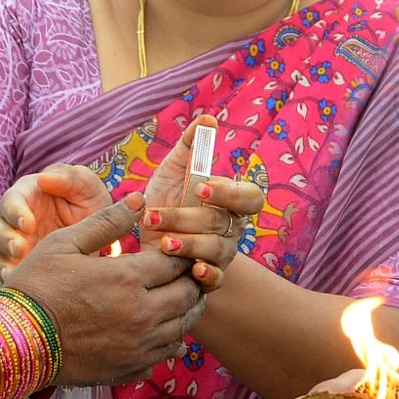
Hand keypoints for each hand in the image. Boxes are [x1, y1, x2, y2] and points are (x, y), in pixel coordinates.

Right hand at [0, 163, 111, 279]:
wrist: (99, 235)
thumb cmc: (88, 202)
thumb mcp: (86, 187)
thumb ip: (69, 178)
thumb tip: (44, 178)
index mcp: (27, 195)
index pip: (12, 200)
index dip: (15, 212)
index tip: (29, 224)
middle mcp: (15, 219)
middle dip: (5, 238)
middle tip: (20, 249)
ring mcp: (13, 243)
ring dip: (2, 259)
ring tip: (15, 270)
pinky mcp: (17, 265)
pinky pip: (2, 271)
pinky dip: (6, 276)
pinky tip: (15, 282)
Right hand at [6, 193, 205, 386]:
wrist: (14, 341)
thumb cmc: (36, 286)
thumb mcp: (65, 243)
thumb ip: (106, 221)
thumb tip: (139, 199)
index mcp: (128, 278)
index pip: (176, 263)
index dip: (180, 254)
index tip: (177, 250)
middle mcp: (140, 314)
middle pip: (187, 295)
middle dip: (190, 281)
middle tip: (185, 274)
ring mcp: (136, 346)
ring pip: (181, 328)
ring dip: (185, 312)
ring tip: (178, 300)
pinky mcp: (127, 370)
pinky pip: (163, 356)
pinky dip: (168, 343)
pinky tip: (158, 332)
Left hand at [140, 115, 264, 291]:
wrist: (148, 236)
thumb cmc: (167, 196)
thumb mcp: (174, 168)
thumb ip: (191, 144)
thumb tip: (207, 118)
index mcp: (231, 200)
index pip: (250, 198)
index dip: (230, 193)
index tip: (200, 187)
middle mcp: (232, 228)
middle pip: (221, 223)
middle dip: (185, 219)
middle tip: (153, 215)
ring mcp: (223, 254)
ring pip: (217, 251)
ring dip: (188, 245)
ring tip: (162, 242)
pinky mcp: (209, 277)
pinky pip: (216, 279)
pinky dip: (207, 274)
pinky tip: (192, 270)